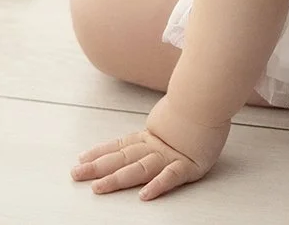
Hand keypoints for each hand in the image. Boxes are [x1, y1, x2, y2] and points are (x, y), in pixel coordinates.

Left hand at [70, 95, 229, 200]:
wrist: (213, 92)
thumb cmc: (200, 98)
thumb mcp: (177, 109)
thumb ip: (166, 117)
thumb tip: (163, 115)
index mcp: (153, 134)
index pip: (121, 145)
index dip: (100, 152)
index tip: (81, 157)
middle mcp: (157, 146)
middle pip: (122, 158)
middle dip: (96, 167)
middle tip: (75, 174)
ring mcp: (172, 155)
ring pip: (139, 169)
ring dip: (117, 179)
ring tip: (98, 188)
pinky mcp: (190, 164)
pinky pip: (172, 177)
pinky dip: (158, 185)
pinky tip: (144, 195)